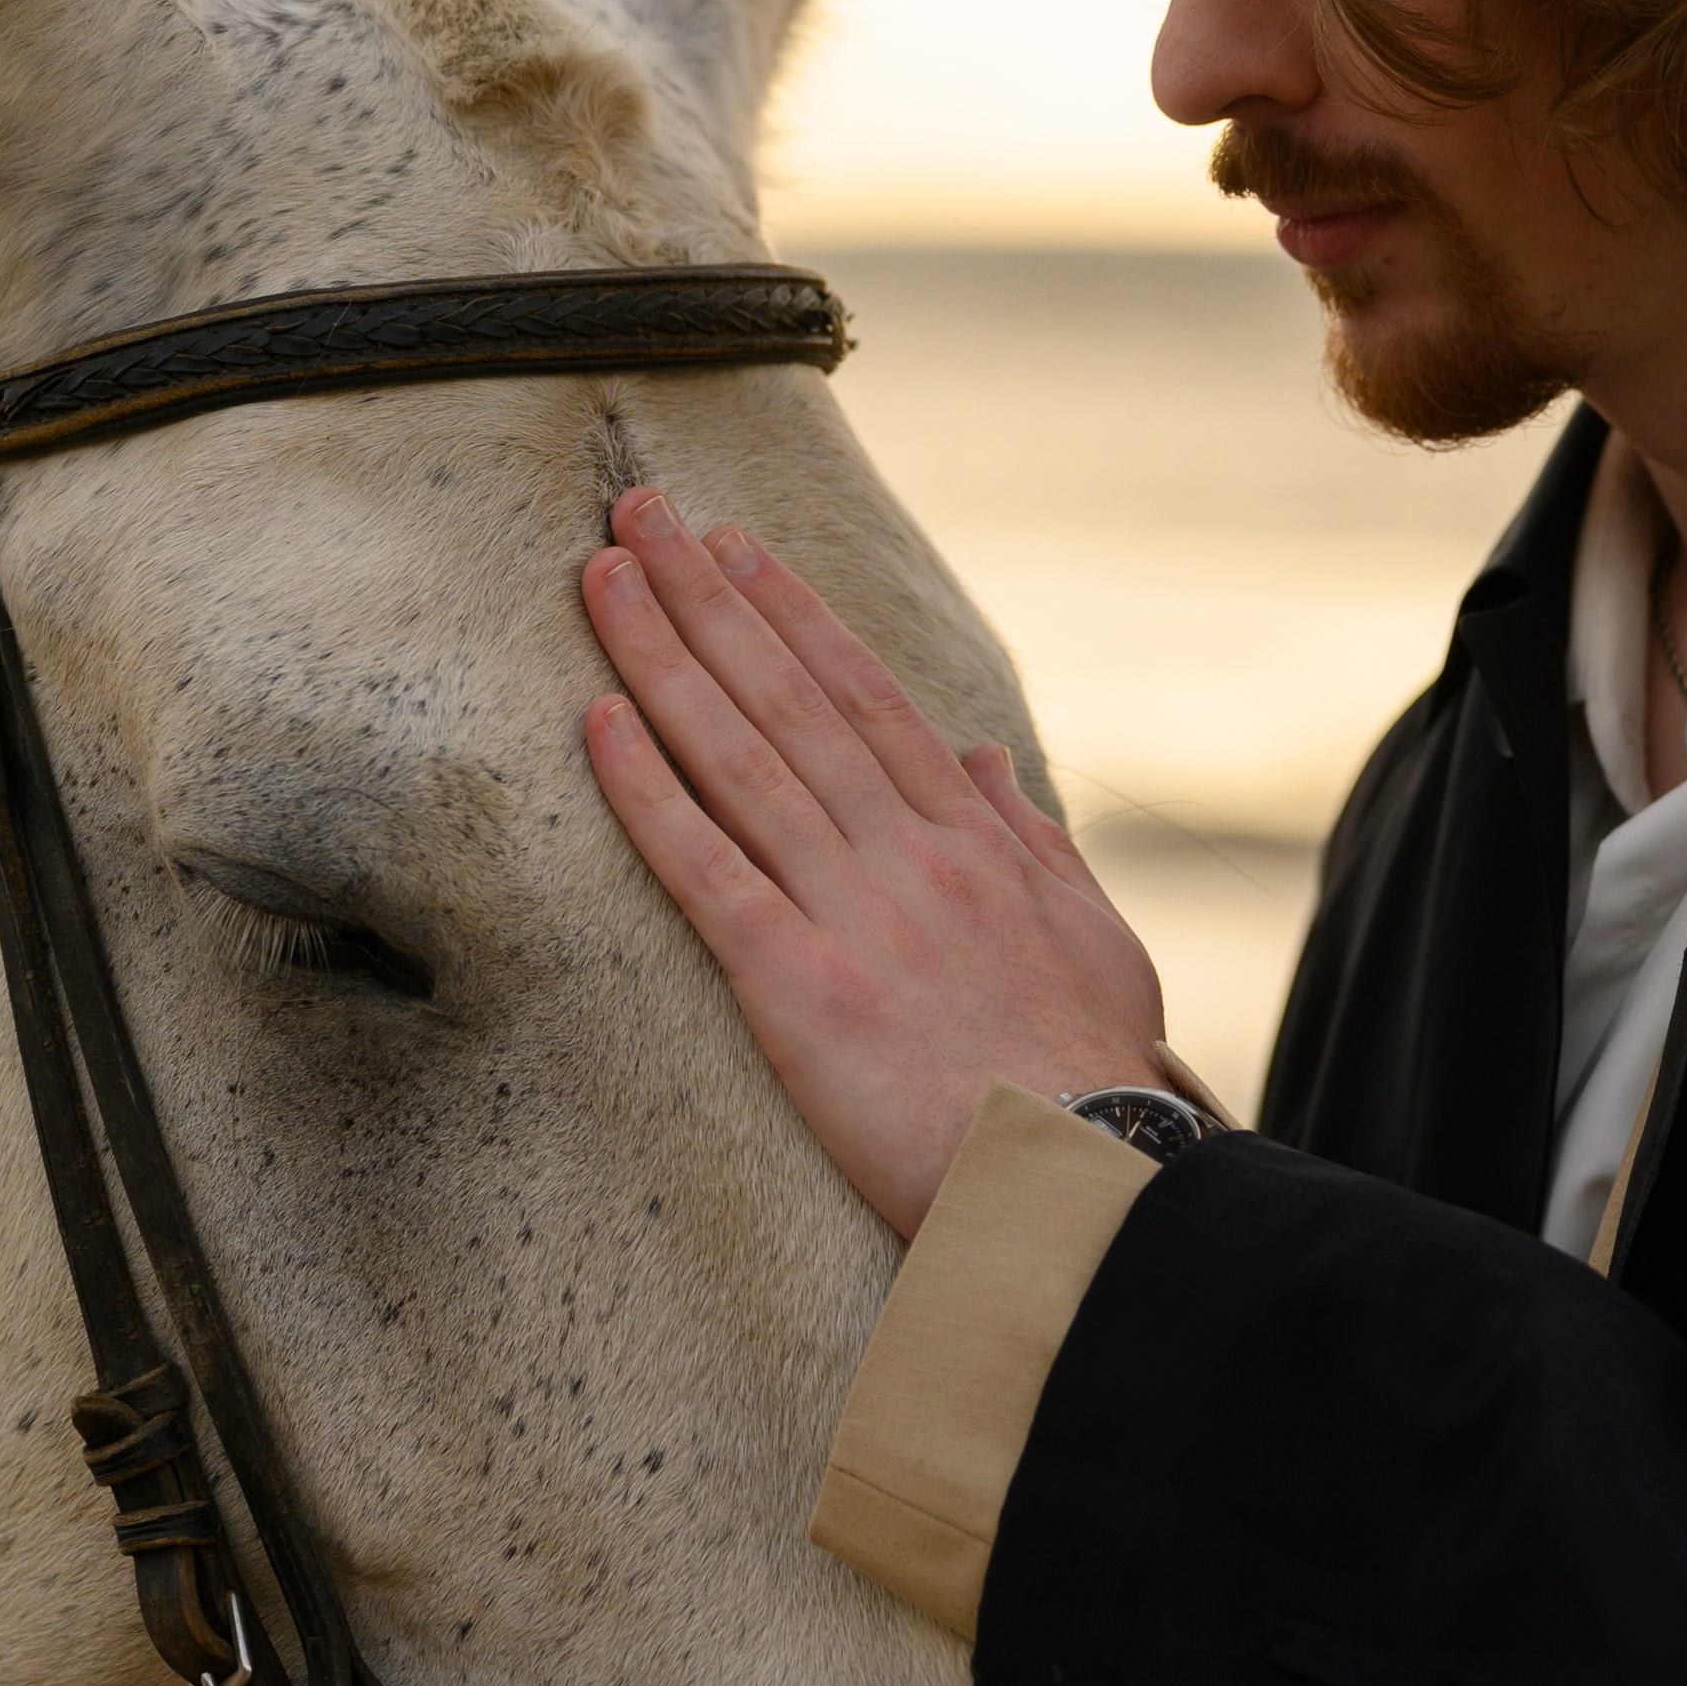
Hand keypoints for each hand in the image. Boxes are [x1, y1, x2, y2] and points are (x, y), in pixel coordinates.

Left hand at [579, 491, 1168, 1234]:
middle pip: (787, 697)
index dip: (789, 613)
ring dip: (662, 657)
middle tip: (637, 512)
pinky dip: (648, 792)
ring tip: (601, 577)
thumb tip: (985, 758)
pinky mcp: (798, 986)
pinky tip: (596, 723)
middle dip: (706, 596)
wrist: (1087, 1174)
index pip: (863, 695)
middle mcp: (907, 851)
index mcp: (972, 838)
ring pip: (739, 756)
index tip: (733, 547)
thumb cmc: (1090, 1073)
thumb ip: (1033, 841)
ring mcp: (851, 911)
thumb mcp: (1090, 936)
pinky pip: (707, 871)